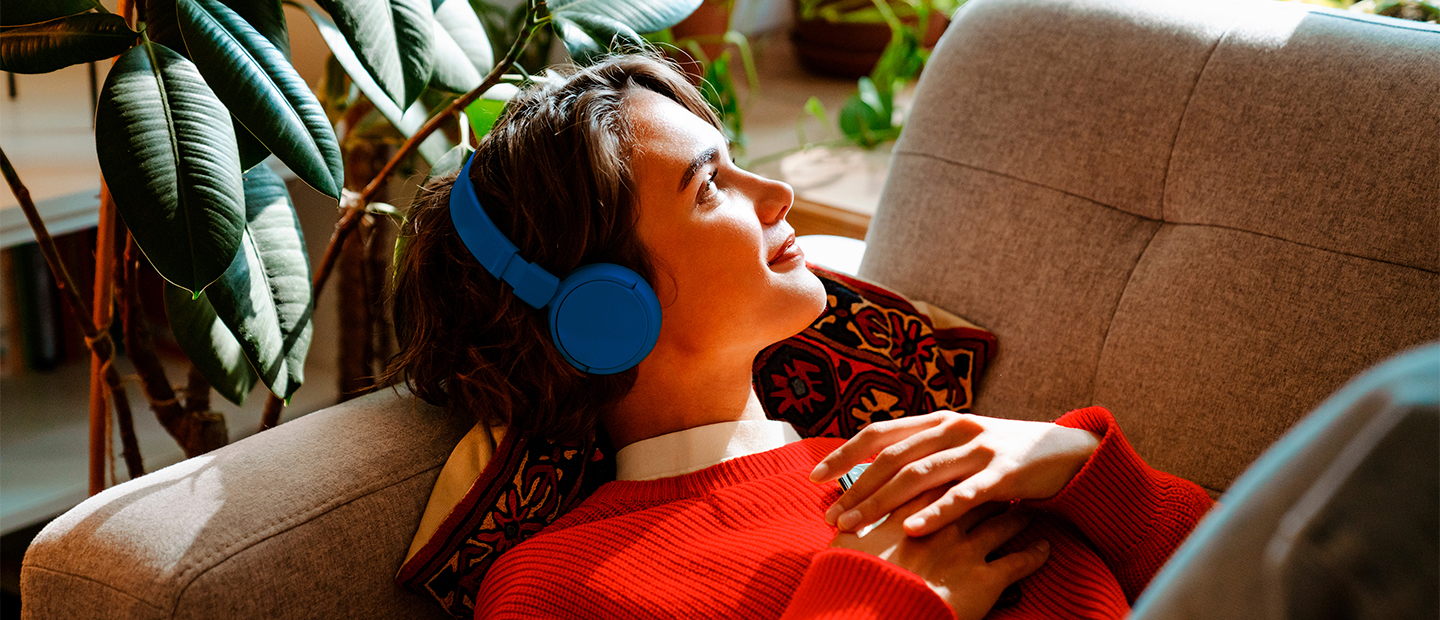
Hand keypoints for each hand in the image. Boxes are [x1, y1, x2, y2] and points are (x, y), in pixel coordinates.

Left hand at [811, 411, 1099, 535]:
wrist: (1067, 451)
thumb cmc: (1003, 455)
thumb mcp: (960, 447)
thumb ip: (924, 454)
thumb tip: (873, 476)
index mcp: (938, 420)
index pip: (879, 433)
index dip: (844, 454)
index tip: (815, 478)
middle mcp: (954, 427)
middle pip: (892, 457)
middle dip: (856, 488)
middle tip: (831, 515)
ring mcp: (979, 447)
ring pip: (920, 474)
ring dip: (883, 502)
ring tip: (856, 525)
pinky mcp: (1005, 471)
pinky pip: (964, 495)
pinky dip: (936, 512)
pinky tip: (912, 529)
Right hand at [829, 488, 1050, 619]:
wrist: (875, 614)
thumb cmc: (856, 581)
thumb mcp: (847, 547)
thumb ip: (852, 527)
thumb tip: (843, 520)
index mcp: (911, 509)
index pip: (938, 477)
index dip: (952, 469)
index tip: (962, 464)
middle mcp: (943, 522)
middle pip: (976, 491)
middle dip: (990, 483)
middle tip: (1002, 477)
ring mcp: (967, 548)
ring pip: (1002, 520)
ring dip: (1018, 514)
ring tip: (1028, 509)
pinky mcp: (986, 580)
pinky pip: (1019, 563)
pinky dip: (1034, 554)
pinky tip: (1045, 548)